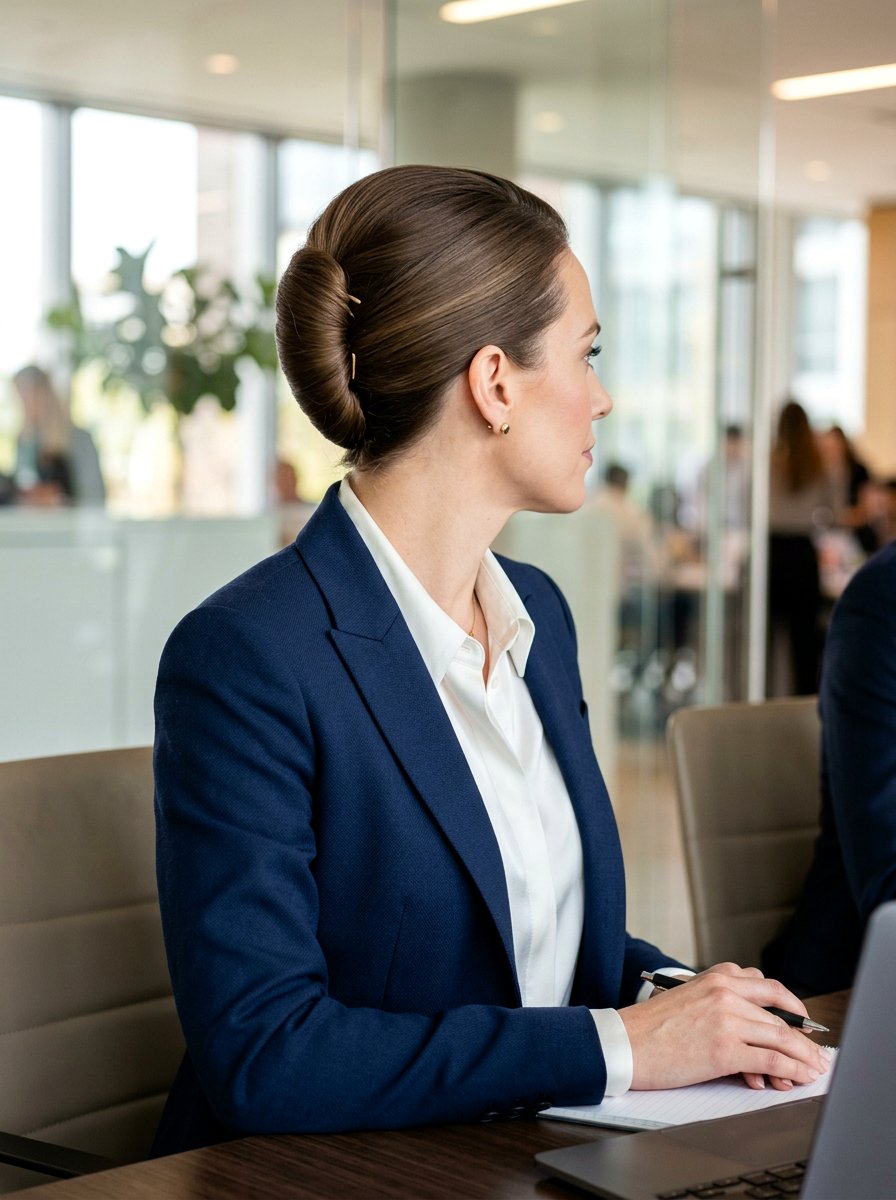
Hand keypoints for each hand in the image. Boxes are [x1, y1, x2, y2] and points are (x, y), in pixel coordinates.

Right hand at [619, 962, 831, 1091]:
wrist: (624, 1042)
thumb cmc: (651, 1026)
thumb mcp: (689, 997)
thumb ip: (721, 1002)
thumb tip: (754, 1025)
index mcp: (718, 976)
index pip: (769, 987)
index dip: (793, 1007)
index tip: (802, 1021)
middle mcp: (726, 992)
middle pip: (781, 1014)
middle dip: (804, 1038)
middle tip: (816, 1053)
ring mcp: (728, 1019)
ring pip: (782, 1037)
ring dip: (804, 1057)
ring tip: (814, 1070)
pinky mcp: (725, 1049)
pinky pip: (772, 1059)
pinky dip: (792, 1070)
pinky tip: (799, 1078)